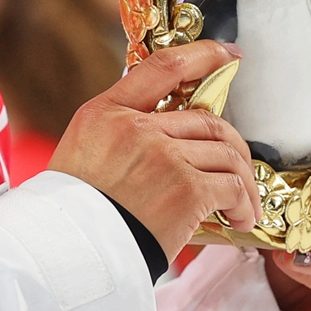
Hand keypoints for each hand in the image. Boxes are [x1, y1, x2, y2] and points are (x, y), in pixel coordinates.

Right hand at [49, 41, 261, 259]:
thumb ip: (119, 133)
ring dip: (243, 182)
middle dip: (233, 145)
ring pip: (225, 153)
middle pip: (207, 119)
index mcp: (105, 112)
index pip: (162, 67)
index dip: (202, 55)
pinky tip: (238, 220)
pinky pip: (231, 187)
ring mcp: (163, 156)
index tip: (228, 55)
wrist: (67, 255)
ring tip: (242, 206)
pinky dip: (243, 205)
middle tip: (240, 167)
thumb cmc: (72, 215)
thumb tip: (162, 131)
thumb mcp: (81, 153)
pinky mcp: (185, 189)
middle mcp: (136, 127)